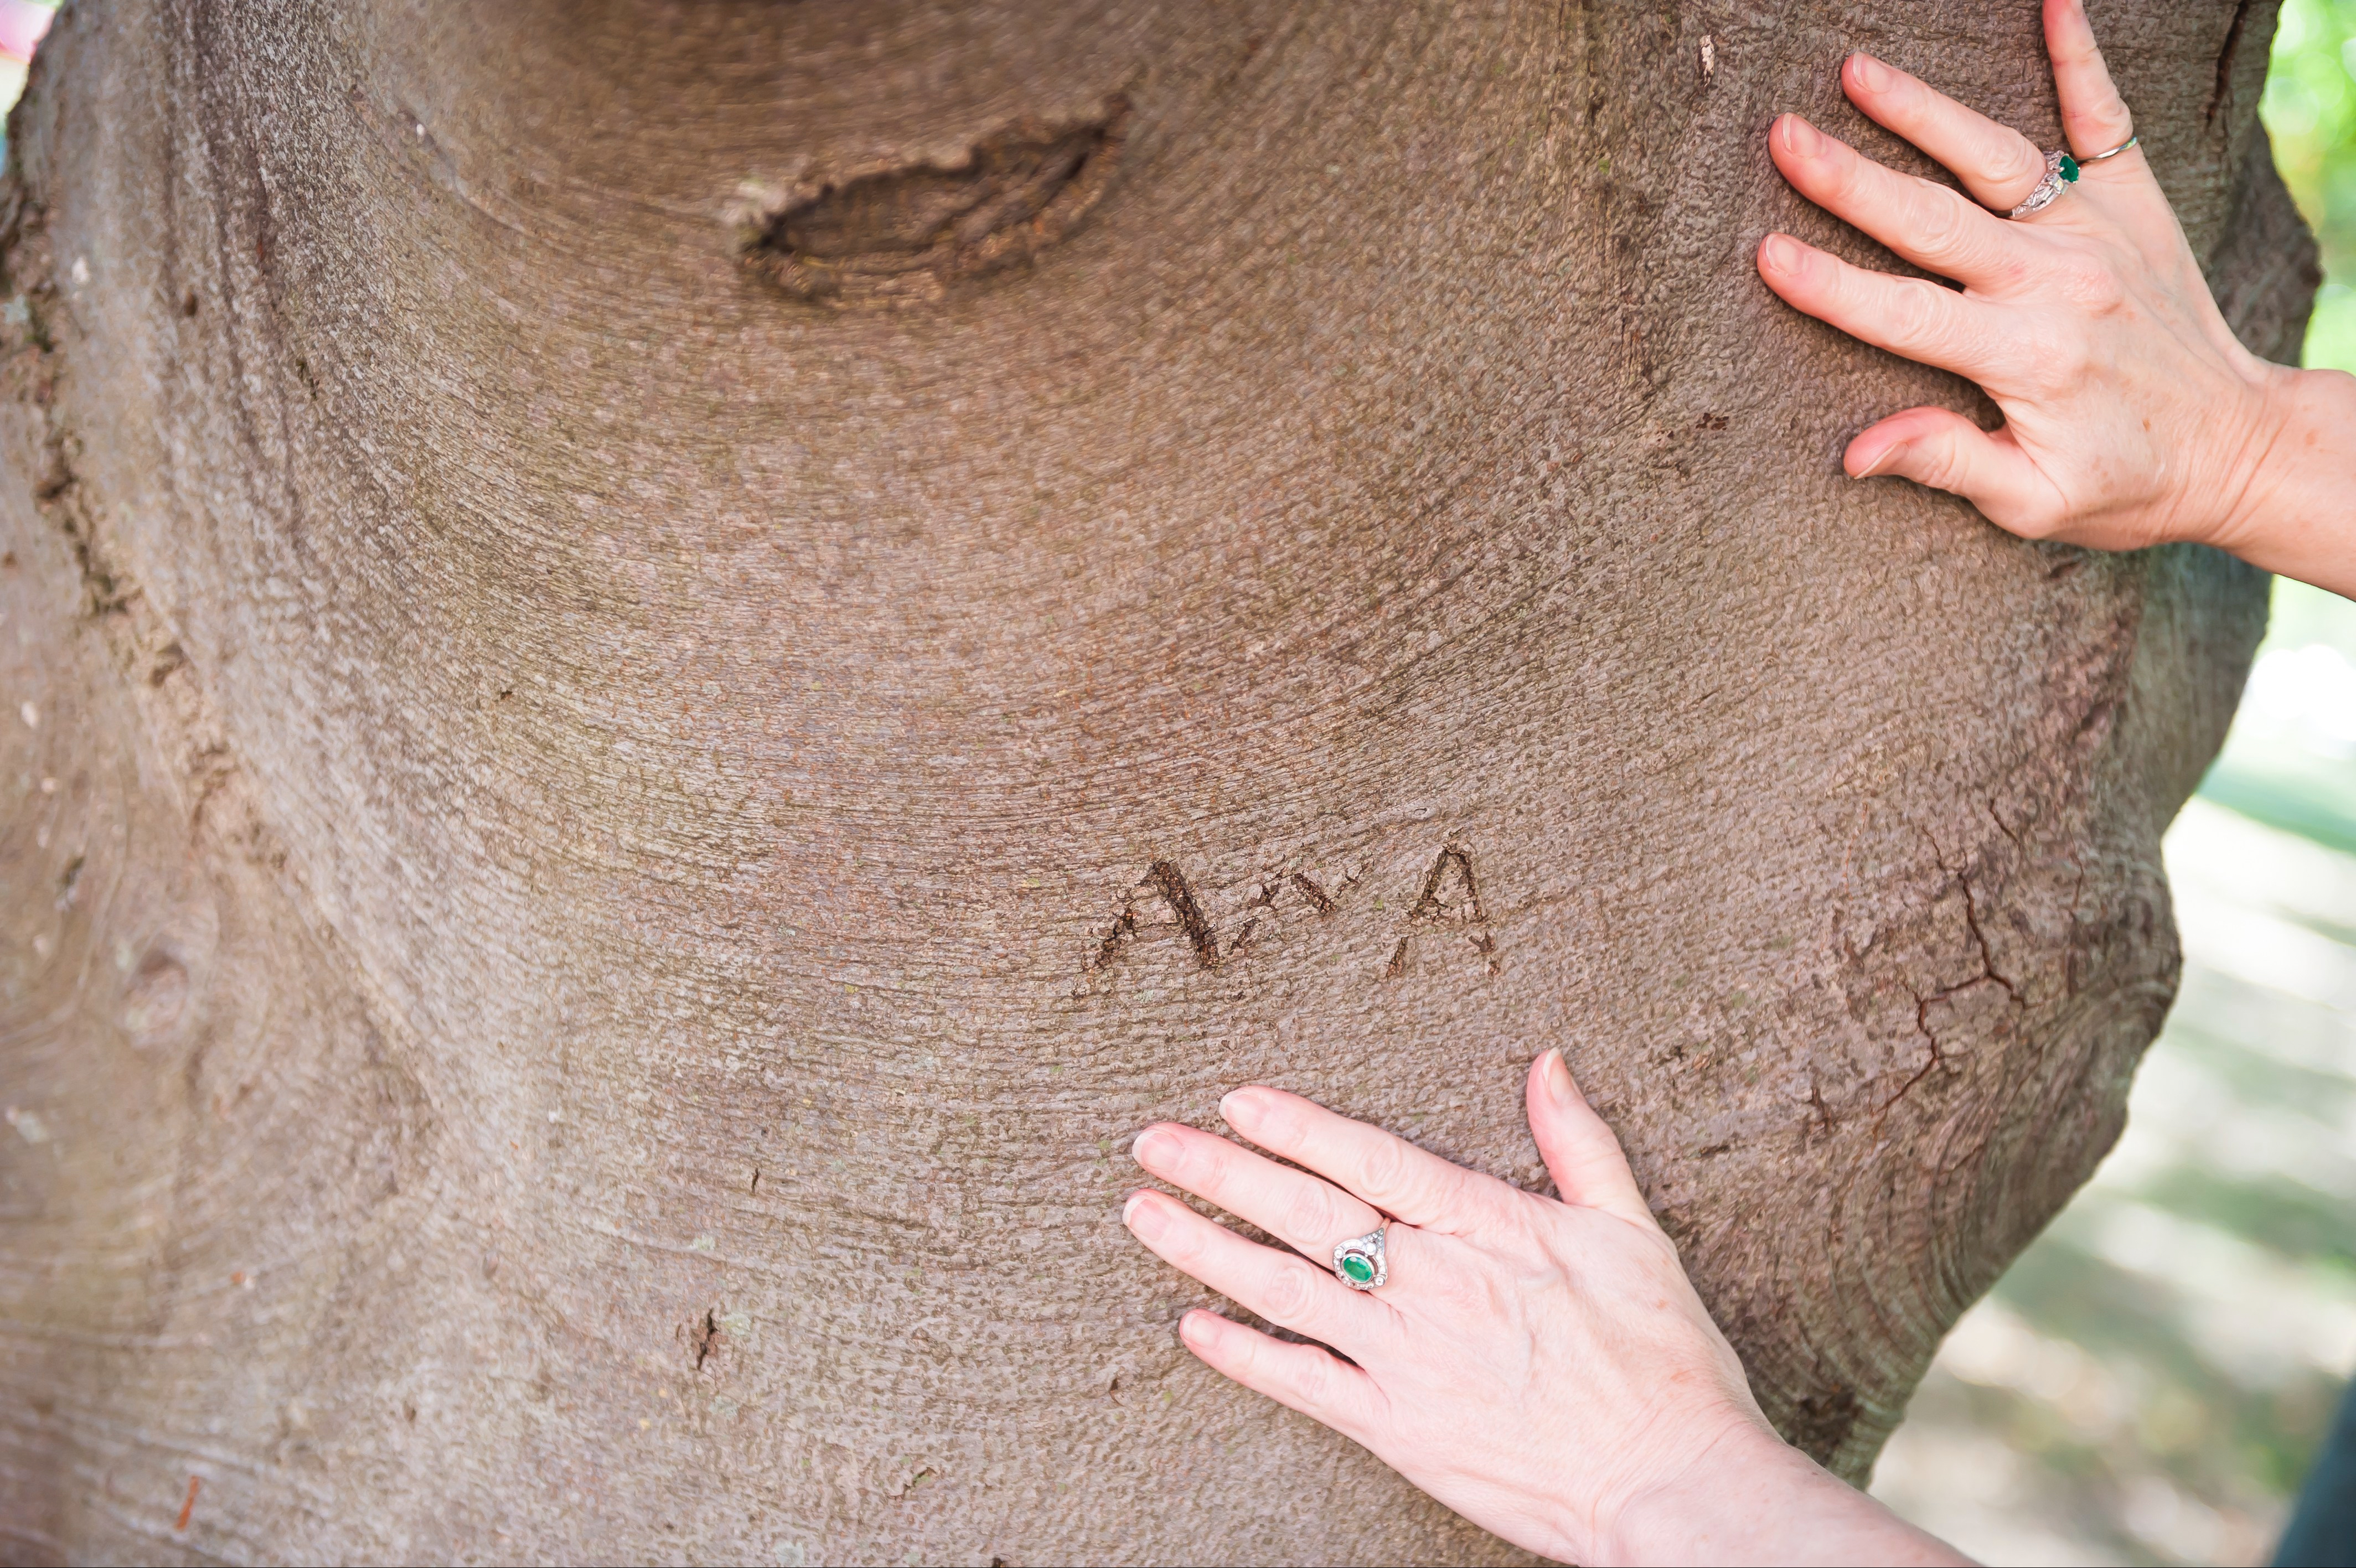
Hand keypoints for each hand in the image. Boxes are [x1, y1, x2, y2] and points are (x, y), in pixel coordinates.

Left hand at [1121, 1053, 1966, 1565]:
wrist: (1670, 1482)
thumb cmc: (1663, 1361)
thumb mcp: (1633, 1234)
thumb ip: (1579, 1145)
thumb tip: (1548, 1063)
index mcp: (1485, 1231)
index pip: (1371, 1160)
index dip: (1297, 1127)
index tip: (1235, 1100)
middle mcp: (1432, 1287)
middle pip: (1306, 1214)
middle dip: (1221, 1172)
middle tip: (1153, 1141)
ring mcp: (1407, 1360)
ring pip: (1286, 1290)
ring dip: (1207, 1248)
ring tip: (1144, 1213)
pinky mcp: (1398, 1428)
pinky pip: (1302, 1385)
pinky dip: (1243, 1354)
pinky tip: (1192, 1327)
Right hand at [1757, 0, 2300, 560]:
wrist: (2237, 446)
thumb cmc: (2124, 484)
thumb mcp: (2033, 503)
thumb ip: (1947, 462)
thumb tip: (1857, 451)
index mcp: (2023, 359)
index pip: (1903, 314)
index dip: (1829, 287)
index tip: (1768, 253)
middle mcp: (2056, 284)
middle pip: (1933, 221)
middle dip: (1850, 179)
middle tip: (1784, 137)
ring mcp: (2097, 234)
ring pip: (1995, 159)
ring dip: (1924, 112)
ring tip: (1858, 71)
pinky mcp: (2136, 204)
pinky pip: (2106, 120)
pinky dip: (2081, 58)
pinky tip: (2054, 4)